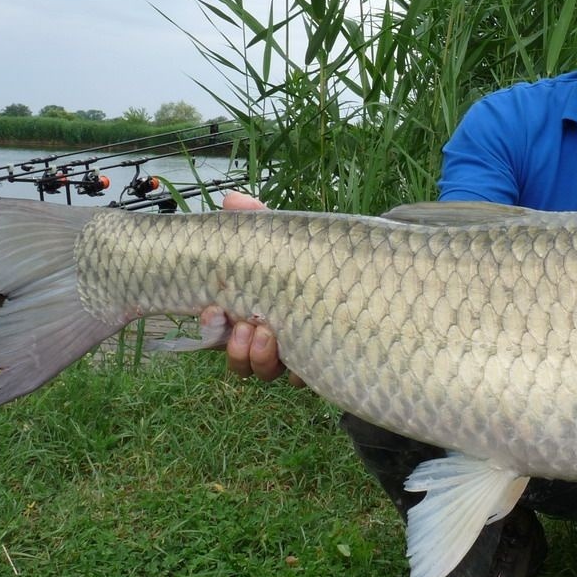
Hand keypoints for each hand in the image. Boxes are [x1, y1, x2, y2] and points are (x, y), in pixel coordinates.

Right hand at [210, 192, 304, 387]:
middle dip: (235, 347)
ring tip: (269, 334)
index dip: (211, 326)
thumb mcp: (286, 240)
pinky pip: (302, 377)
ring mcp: (294, 353)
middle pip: (238, 358)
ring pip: (264, 371)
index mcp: (253, 310)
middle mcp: (268, 337)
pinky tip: (305, 350)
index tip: (211, 311)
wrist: (366, 281)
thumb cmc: (315, 260)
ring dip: (259, 357)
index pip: (220, 329)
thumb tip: (231, 199)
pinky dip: (297, 368)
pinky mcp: (321, 363)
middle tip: (245, 327)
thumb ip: (259, 221)